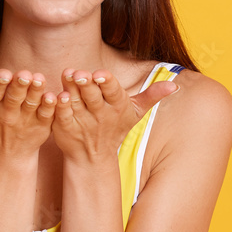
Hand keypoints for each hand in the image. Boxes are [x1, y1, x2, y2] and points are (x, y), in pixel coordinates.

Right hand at [0, 66, 55, 162]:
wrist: (7, 153)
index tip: (3, 74)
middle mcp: (7, 114)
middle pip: (13, 98)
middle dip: (18, 86)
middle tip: (25, 74)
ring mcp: (25, 120)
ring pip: (31, 105)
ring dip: (36, 93)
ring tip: (39, 79)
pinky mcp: (42, 126)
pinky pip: (47, 116)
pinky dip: (51, 107)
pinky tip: (55, 96)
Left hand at [51, 68, 178, 162]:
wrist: (94, 157)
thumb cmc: (116, 127)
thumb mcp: (136, 113)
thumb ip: (152, 96)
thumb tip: (175, 85)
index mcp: (117, 106)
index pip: (113, 92)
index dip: (106, 82)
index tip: (100, 74)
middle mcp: (101, 114)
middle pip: (93, 96)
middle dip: (87, 84)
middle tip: (80, 73)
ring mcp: (83, 121)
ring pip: (77, 102)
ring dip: (71, 89)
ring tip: (67, 75)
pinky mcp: (67, 127)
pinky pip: (64, 116)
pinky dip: (60, 107)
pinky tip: (57, 96)